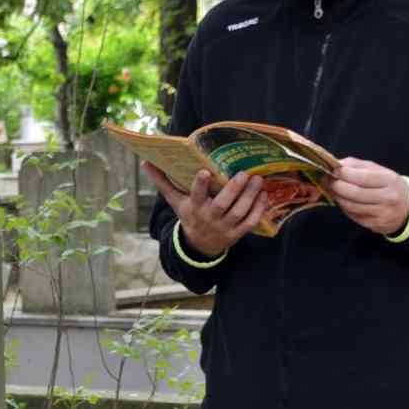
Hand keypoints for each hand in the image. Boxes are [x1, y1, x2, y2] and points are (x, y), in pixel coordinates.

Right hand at [144, 162, 268, 257]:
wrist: (199, 245)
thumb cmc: (189, 215)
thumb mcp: (175, 201)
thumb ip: (163, 182)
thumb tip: (145, 163)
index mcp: (193, 208)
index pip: (195, 196)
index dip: (200, 185)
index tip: (205, 172)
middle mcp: (209, 218)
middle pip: (222, 205)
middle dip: (234, 189)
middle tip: (244, 173)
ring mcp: (224, 227)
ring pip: (239, 212)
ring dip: (250, 196)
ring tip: (257, 180)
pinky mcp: (237, 234)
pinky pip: (250, 222)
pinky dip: (258, 210)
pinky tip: (263, 196)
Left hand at [328, 157, 408, 234]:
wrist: (408, 207)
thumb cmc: (388, 185)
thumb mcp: (378, 170)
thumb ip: (357, 165)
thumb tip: (336, 164)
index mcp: (389, 180)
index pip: (363, 177)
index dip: (344, 174)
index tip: (332, 170)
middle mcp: (388, 198)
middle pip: (355, 193)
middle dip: (337, 186)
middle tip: (327, 181)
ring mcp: (382, 213)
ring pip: (352, 206)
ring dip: (338, 197)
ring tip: (332, 190)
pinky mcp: (375, 225)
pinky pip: (353, 215)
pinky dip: (344, 207)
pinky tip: (343, 200)